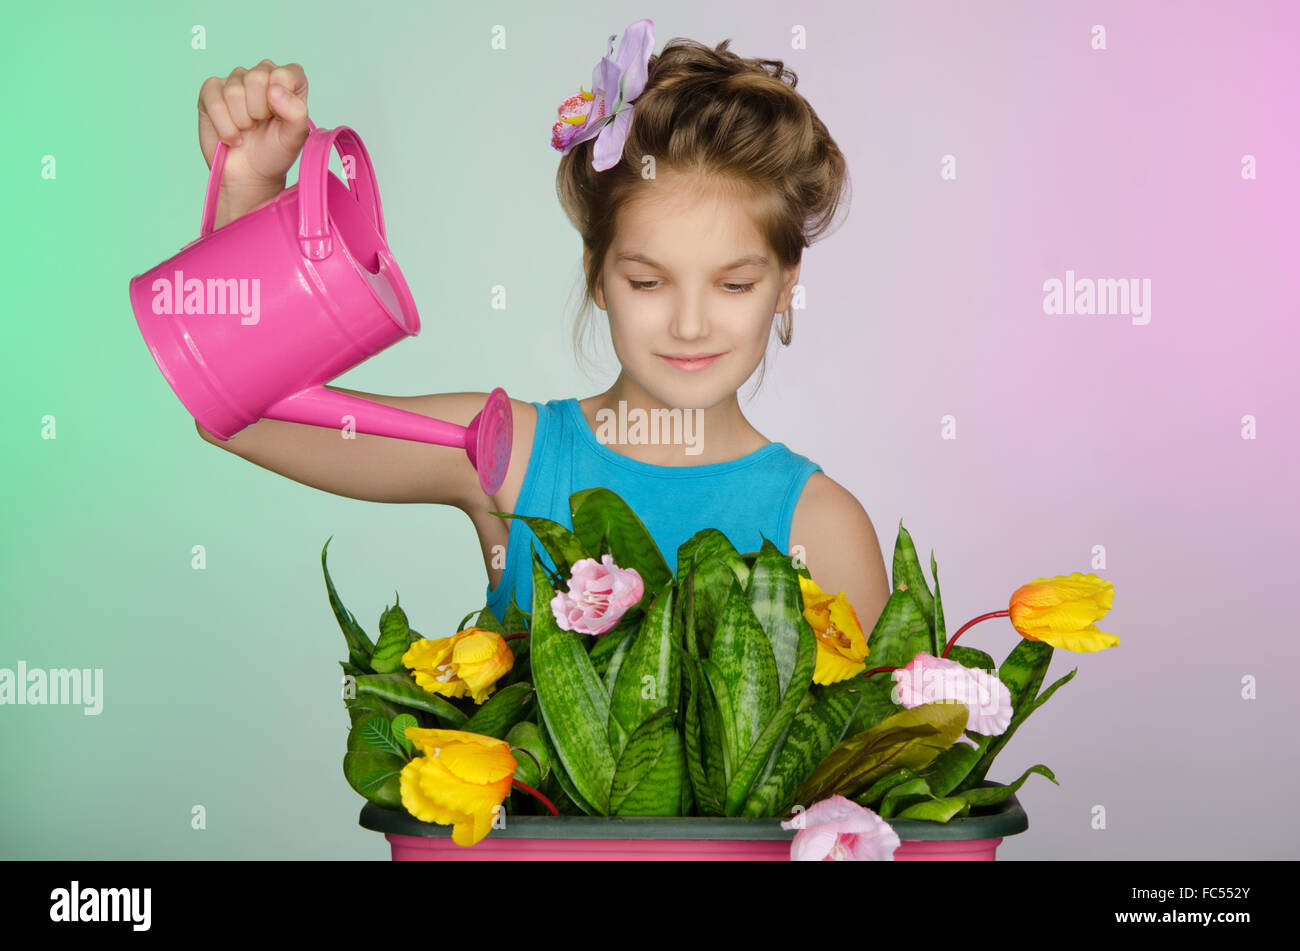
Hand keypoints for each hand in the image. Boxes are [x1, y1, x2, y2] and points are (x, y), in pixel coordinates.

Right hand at [197, 59, 310, 192]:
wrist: (249, 174)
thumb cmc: (275, 152)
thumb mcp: (295, 137)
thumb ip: (296, 111)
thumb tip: (274, 89)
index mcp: (287, 80)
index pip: (284, 74)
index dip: (280, 101)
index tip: (279, 118)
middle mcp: (261, 74)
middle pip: (256, 77)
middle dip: (259, 112)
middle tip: (261, 125)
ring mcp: (234, 80)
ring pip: (234, 91)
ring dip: (242, 122)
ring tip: (247, 130)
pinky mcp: (211, 90)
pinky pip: (214, 101)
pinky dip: (224, 127)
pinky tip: (232, 135)